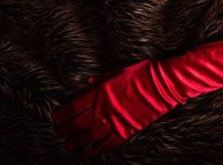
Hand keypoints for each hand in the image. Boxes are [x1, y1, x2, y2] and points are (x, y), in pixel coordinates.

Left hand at [51, 60, 180, 154]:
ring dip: (77, 142)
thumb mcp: (119, 70)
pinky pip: (108, 145)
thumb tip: (85, 83)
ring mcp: (115, 121)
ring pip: (89, 137)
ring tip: (70, 145)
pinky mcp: (127, 130)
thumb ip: (100, 79)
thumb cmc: (144, 73)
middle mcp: (104, 109)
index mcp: (100, 92)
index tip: (56, 118)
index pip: (73, 107)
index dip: (61, 115)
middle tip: (60, 133)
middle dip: (65, 130)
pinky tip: (89, 152)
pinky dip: (96, 151)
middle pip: (77, 124)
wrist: (166, 83)